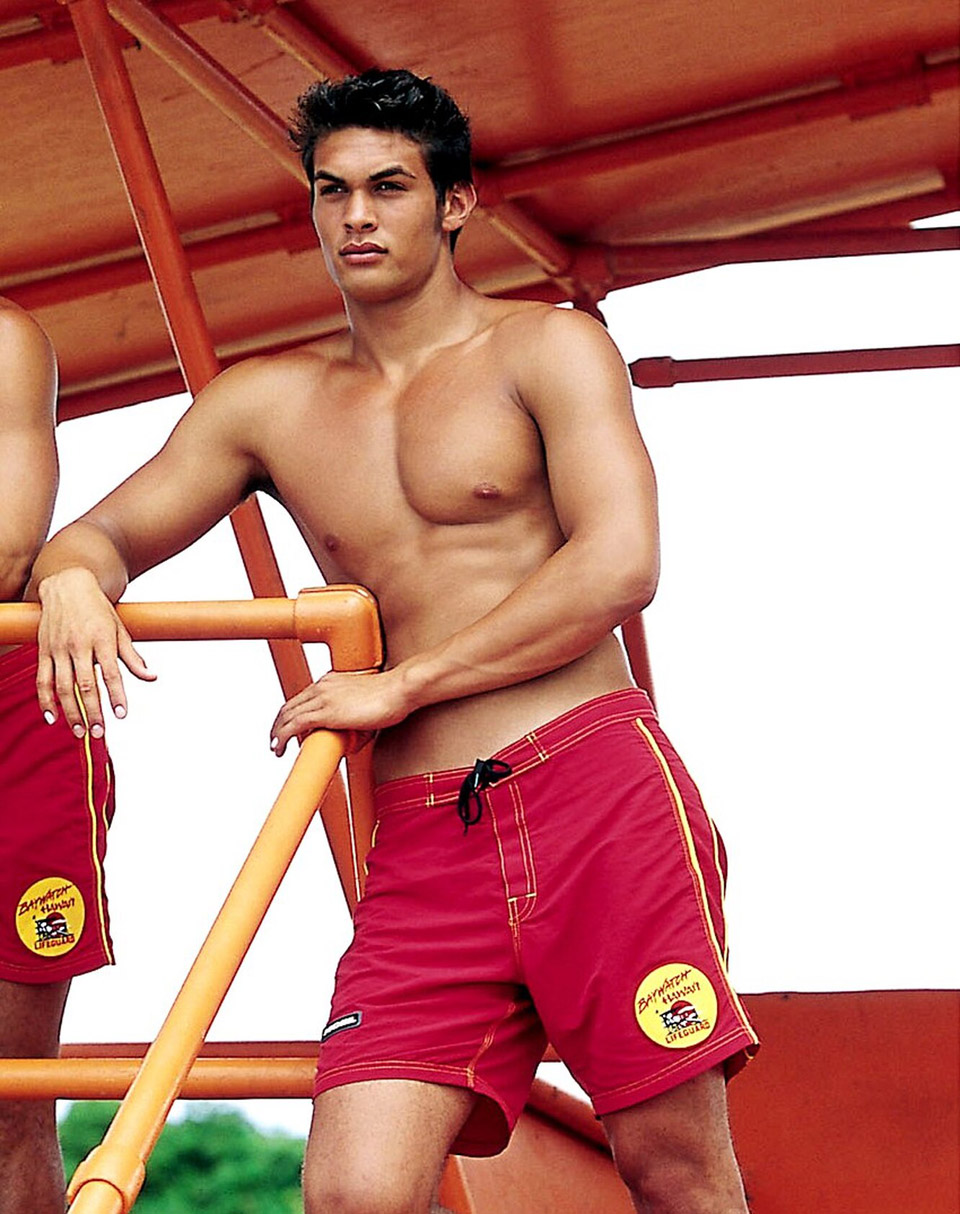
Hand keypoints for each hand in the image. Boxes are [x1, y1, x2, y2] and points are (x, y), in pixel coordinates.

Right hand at [36, 567, 155, 737]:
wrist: (68, 585)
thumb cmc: (98, 609)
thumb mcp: (120, 629)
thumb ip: (133, 657)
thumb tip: (151, 676)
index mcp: (103, 640)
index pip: (112, 673)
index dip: (117, 695)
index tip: (122, 715)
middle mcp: (80, 645)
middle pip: (86, 685)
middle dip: (93, 711)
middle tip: (100, 732)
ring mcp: (59, 649)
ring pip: (63, 686)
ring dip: (71, 711)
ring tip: (79, 731)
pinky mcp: (43, 651)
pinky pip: (42, 680)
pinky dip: (45, 700)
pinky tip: (52, 717)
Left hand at [270, 668, 408, 756]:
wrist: (400, 689)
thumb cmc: (393, 696)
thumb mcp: (366, 705)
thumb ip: (355, 720)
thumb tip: (351, 741)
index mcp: (330, 681)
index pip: (301, 697)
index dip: (290, 714)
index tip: (288, 729)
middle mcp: (322, 686)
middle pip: (288, 705)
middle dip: (278, 725)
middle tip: (276, 741)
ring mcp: (322, 697)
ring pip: (286, 716)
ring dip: (276, 733)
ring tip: (275, 749)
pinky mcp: (326, 712)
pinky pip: (293, 725)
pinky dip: (281, 737)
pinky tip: (280, 748)